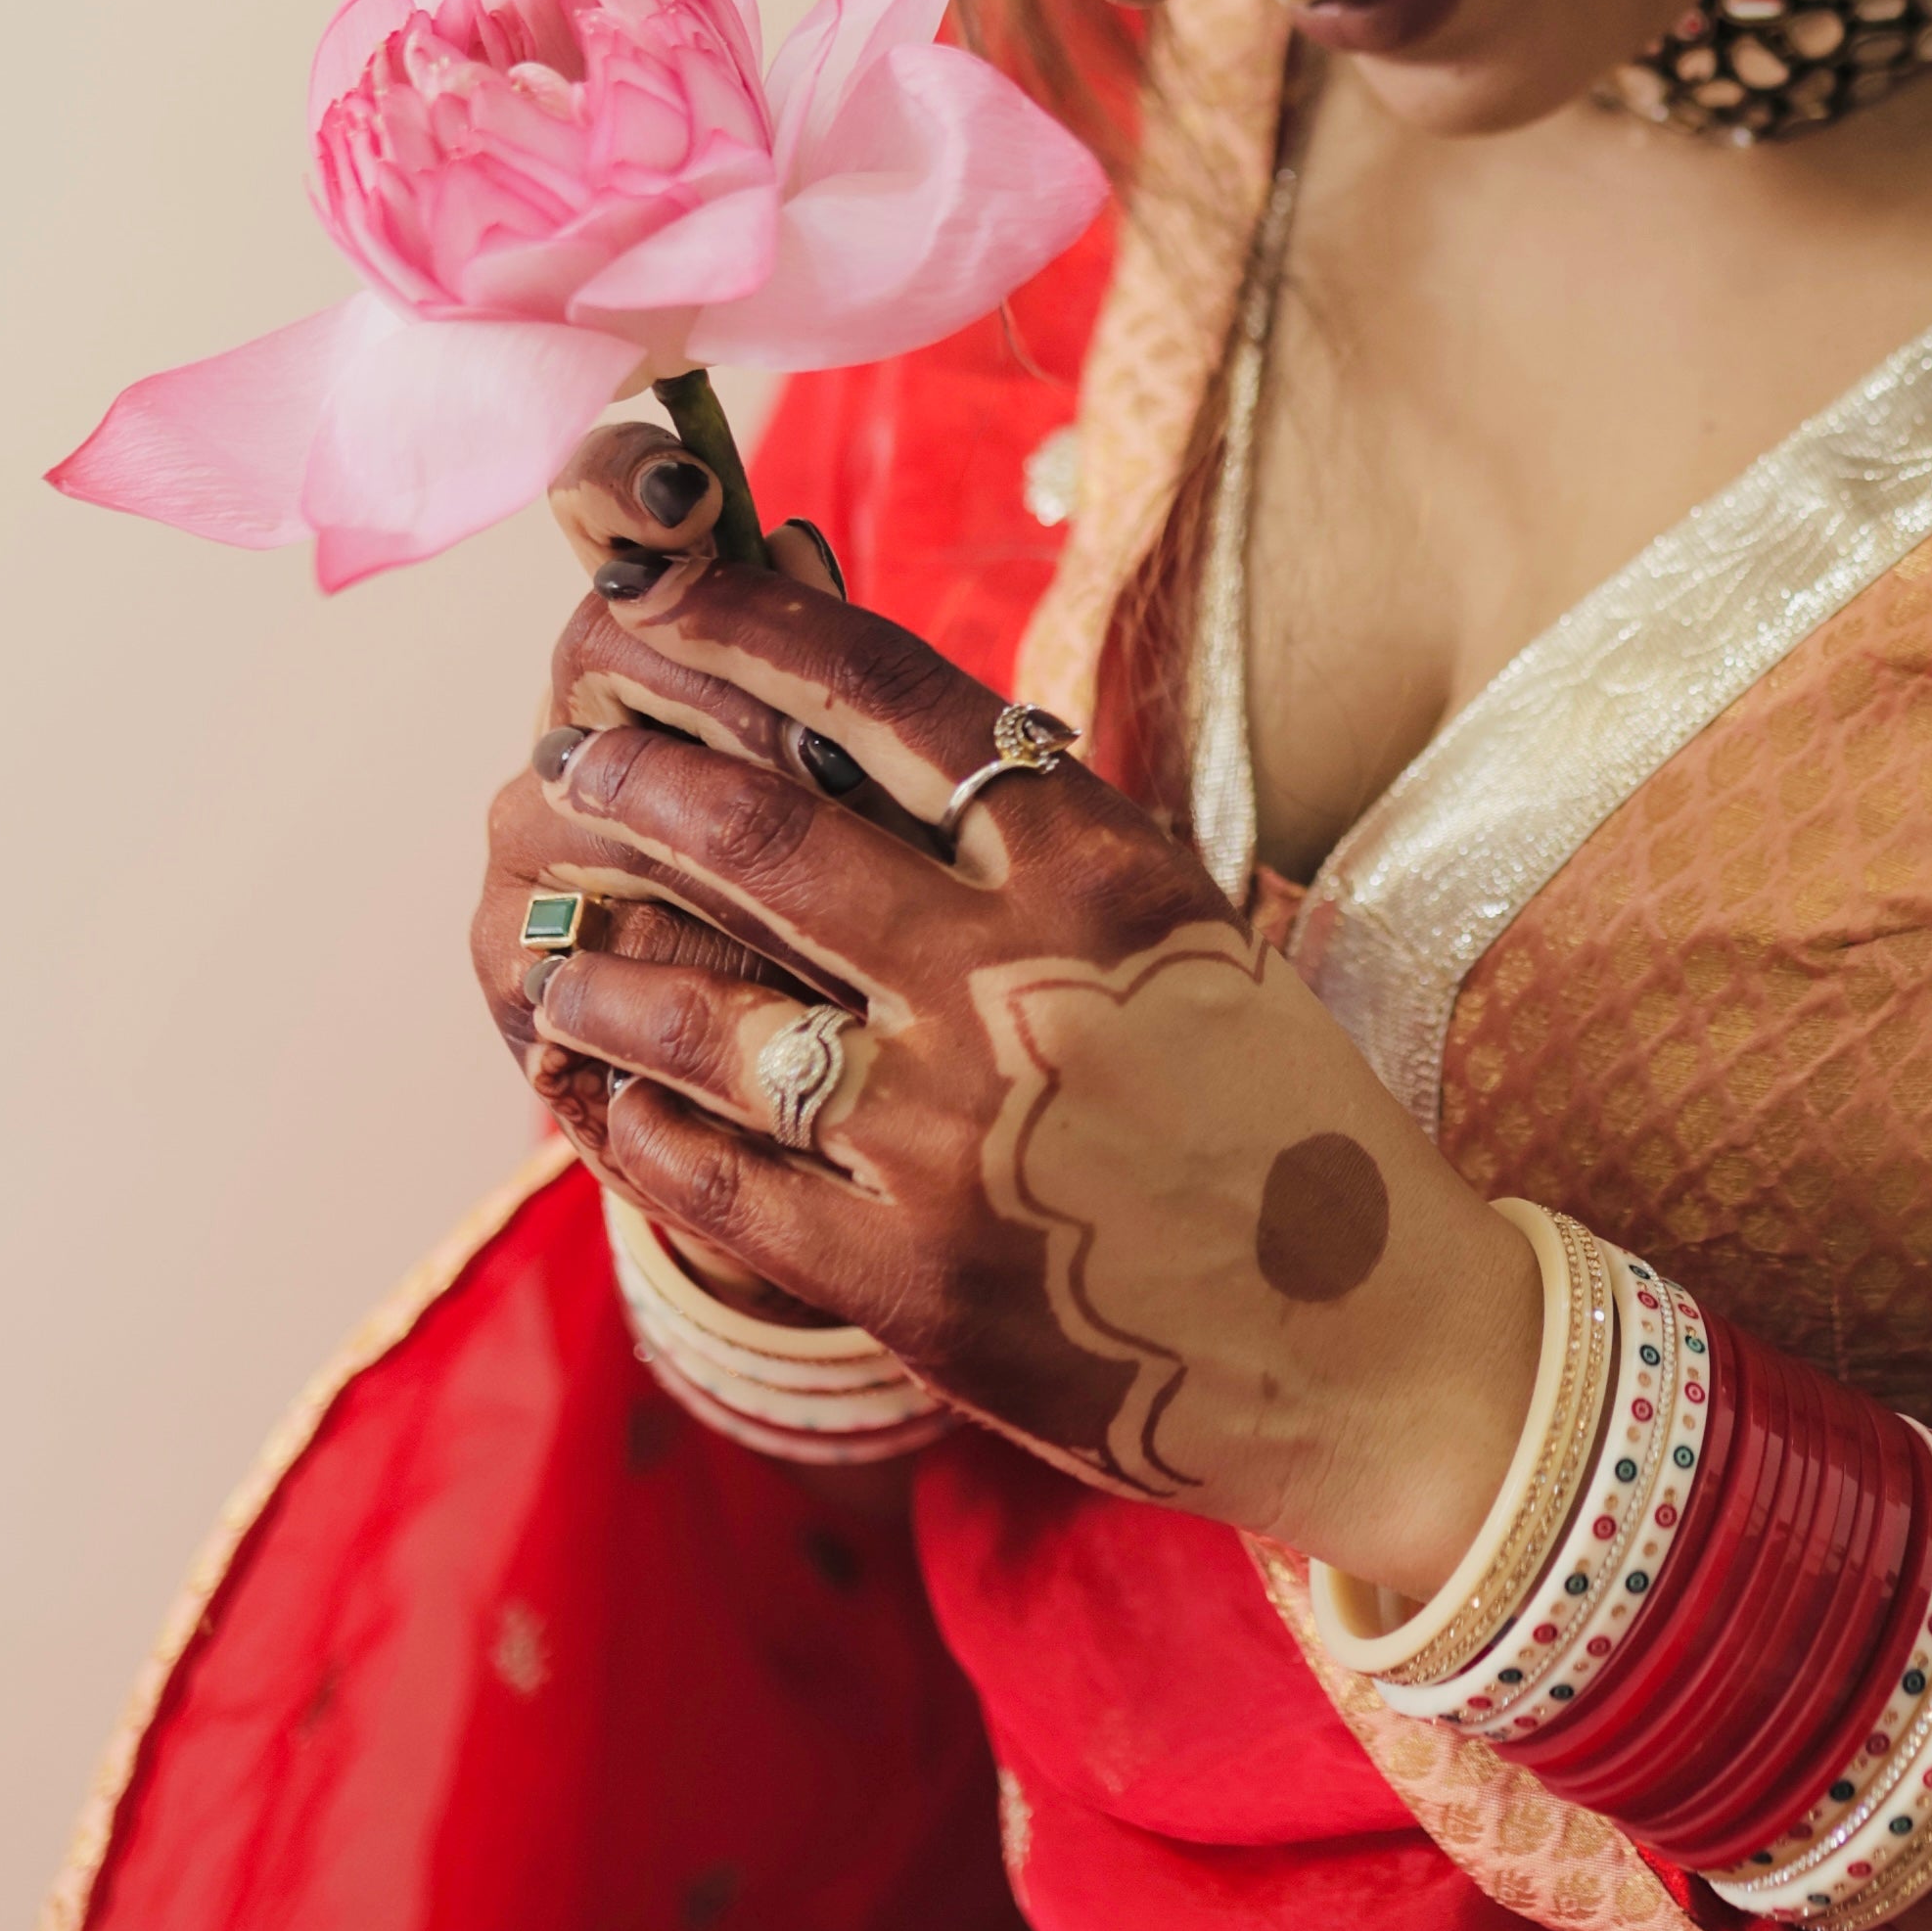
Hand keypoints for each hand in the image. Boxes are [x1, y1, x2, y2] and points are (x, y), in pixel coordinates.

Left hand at [480, 441, 1536, 1600]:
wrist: (1374, 1346)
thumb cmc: (1277, 1118)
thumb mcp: (1180, 936)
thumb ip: (1033, 846)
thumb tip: (854, 731)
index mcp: (1098, 873)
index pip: (888, 700)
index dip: (748, 628)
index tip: (653, 585)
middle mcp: (1012, 982)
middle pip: (762, 837)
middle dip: (638, 783)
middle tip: (572, 760)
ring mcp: (946, 1135)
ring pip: (708, 1016)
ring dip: (607, 971)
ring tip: (557, 953)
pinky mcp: (903, 1275)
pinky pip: (714, 1181)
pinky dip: (637, 1128)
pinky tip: (602, 1099)